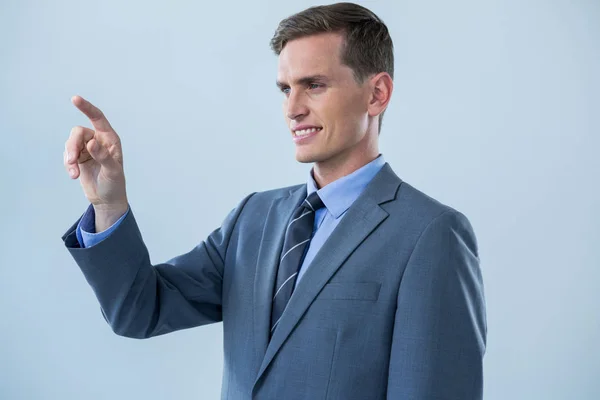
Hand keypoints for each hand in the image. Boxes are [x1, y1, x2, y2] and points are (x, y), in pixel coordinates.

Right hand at [64, 95, 127, 210]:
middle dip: (72, 146)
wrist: (106, 199)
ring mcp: (87, 148)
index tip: (75, 99)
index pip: (98, 118)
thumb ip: (103, 156)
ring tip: (74, 173)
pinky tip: (73, 175)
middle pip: (78, 133)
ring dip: (69, 158)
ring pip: (70, 143)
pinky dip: (68, 164)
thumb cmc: (114, 184)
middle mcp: (98, 140)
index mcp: (110, 139)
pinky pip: (68, 154)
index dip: (87, 108)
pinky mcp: (79, 157)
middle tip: (71, 161)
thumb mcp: (112, 171)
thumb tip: (91, 142)